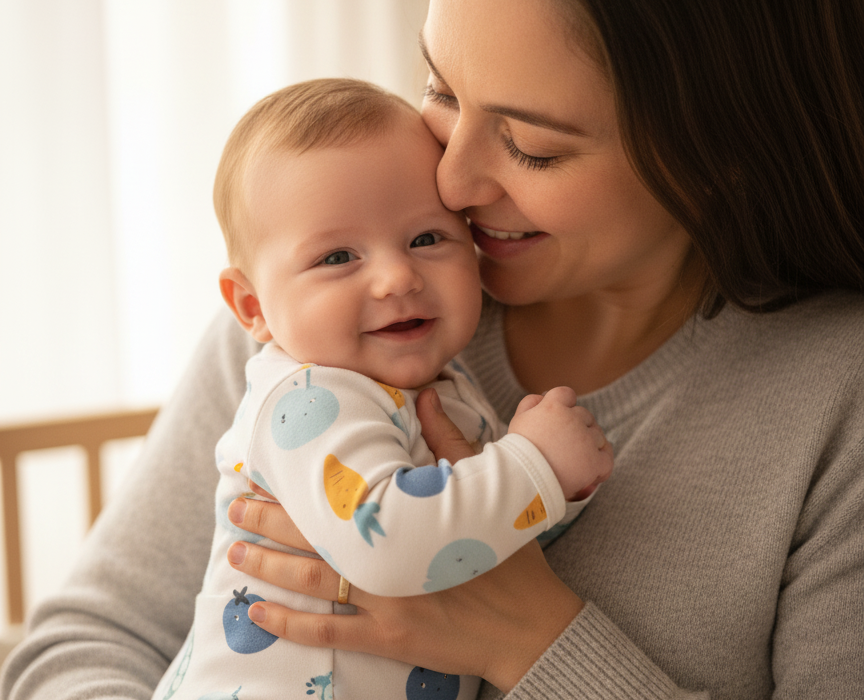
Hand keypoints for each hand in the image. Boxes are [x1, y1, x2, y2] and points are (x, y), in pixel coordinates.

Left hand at [227, 387, 584, 690]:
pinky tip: (258, 614)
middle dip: (270, 521)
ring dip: (269, 566)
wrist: (530, 623)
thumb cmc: (508, 555)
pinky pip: (327, 634)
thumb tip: (427, 395)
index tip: (268, 471)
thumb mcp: (482, 488)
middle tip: (235, 507)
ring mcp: (383, 602)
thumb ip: (450, 440)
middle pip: (315, 535)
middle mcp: (387, 558)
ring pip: (312, 581)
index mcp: (406, 518)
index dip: (299, 485)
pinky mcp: (386, 638)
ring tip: (234, 552)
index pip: (339, 496)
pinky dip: (289, 625)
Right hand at [509, 387, 613, 500]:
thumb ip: (531, 403)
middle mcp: (573, 419)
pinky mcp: (594, 462)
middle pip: (585, 415)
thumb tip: (543, 397)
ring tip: (576, 459)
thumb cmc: (518, 451)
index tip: (559, 418)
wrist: (523, 478)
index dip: (564, 405)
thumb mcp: (518, 419)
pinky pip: (607, 459)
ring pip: (598, 436)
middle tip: (566, 443)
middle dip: (578, 426)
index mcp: (554, 406)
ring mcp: (586, 440)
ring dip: (590, 445)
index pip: (567, 394)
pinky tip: (592, 471)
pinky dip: (602, 464)